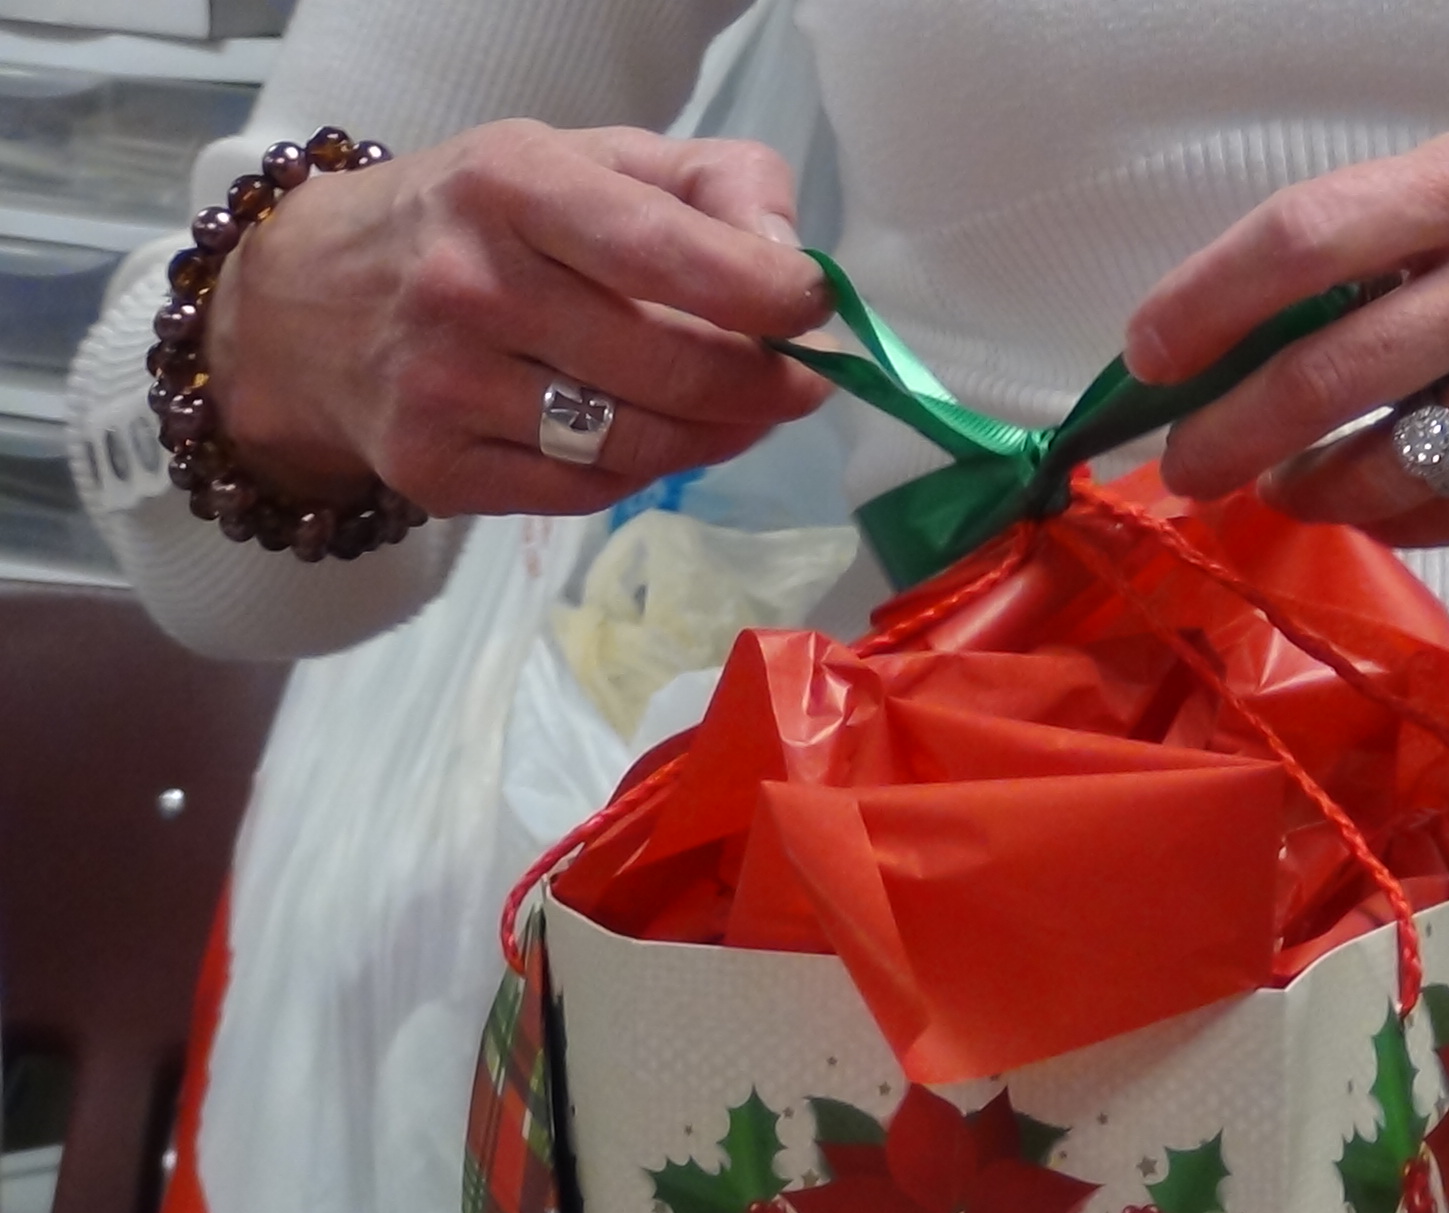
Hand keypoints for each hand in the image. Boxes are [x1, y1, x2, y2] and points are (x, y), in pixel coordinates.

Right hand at [204, 120, 834, 517]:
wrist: (308, 306)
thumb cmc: (479, 222)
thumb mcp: (585, 160)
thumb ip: (710, 185)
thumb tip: (792, 264)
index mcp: (511, 184)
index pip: (667, 251)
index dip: (766, 292)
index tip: (816, 309)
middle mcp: (468, 286)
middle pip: (673, 367)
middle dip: (766, 382)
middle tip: (803, 380)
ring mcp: (445, 388)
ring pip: (641, 444)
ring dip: (720, 434)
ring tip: (745, 408)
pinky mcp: (437, 471)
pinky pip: (590, 492)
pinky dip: (649, 470)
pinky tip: (664, 437)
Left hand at [1125, 116, 1448, 546]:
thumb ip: (1391, 235)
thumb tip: (1244, 328)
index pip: (1303, 240)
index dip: (1204, 306)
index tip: (1150, 354)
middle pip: (1325, 377)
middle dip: (1226, 437)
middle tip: (1185, 466)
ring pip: (1389, 470)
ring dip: (1311, 491)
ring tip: (1290, 484)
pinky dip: (1400, 523)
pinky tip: (1378, 505)